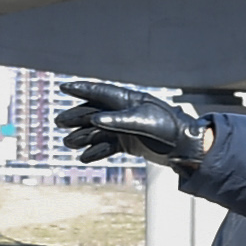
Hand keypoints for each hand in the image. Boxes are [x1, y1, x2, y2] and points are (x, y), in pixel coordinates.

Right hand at [54, 78, 215, 169]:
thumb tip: (95, 119)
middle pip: (95, 112)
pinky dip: (96, 152)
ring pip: (99, 131)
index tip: (64, 88)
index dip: (82, 90)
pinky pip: (108, 146)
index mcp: (130, 100)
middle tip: (59, 122)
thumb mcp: (144, 123)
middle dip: (77, 117)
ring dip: (83, 137)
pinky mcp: (130, 143)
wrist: (186, 148)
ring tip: (68, 143)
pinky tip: (84, 158)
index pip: (101, 93)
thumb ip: (119, 120)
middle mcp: (126, 112)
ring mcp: (127, 128)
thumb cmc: (169, 130)